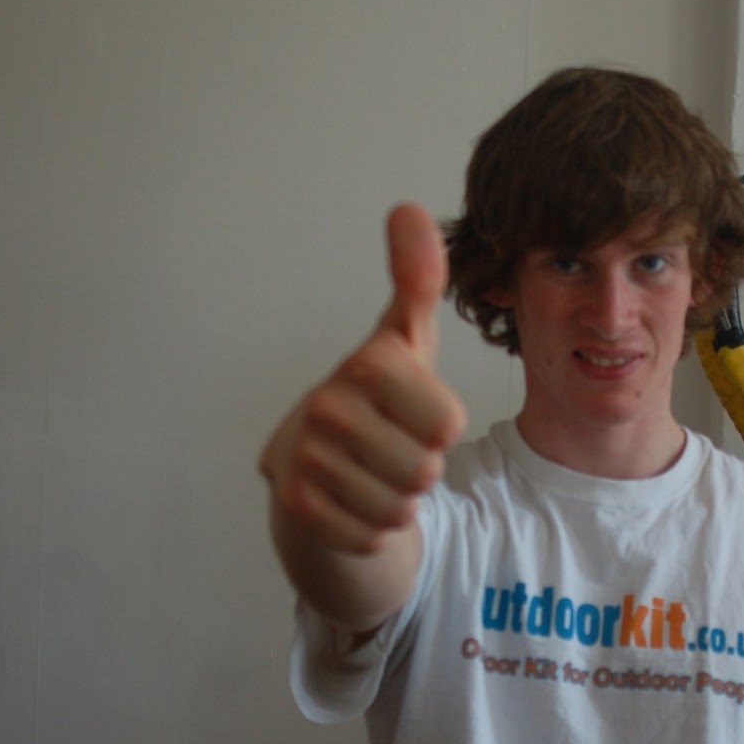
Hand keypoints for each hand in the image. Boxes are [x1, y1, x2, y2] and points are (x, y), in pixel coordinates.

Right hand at [260, 203, 468, 554]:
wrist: (309, 471)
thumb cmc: (373, 401)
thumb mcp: (402, 340)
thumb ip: (417, 280)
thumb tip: (410, 207)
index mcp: (367, 364)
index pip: (448, 423)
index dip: (440, 427)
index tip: (409, 411)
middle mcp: (329, 405)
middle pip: (427, 469)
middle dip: (418, 468)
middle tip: (387, 448)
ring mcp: (307, 457)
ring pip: (402, 507)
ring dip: (396, 501)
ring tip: (368, 473)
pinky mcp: (295, 506)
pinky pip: (373, 535)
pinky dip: (369, 529)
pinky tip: (349, 500)